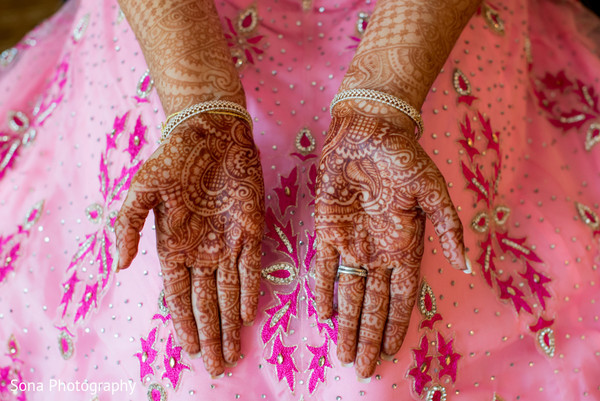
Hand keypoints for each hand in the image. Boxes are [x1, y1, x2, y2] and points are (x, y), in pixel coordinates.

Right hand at [115, 113, 263, 377]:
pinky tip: (247, 316)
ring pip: (229, 293)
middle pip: (206, 303)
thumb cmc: (173, 160)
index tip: (191, 350)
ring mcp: (227, 243)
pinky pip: (251, 268)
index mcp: (173, 247)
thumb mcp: (141, 190)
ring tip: (233, 353)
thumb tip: (124, 266)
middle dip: (211, 335)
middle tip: (218, 367)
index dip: (185, 324)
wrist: (209, 133)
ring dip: (230, 323)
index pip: (179, 296)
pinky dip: (249, 292)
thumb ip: (128, 226)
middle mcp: (201, 252)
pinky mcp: (250, 230)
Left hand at [314, 103, 466, 378]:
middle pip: (374, 304)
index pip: (402, 297)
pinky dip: (323, 290)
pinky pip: (323, 266)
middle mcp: (378, 250)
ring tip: (344, 352)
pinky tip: (324, 314)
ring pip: (349, 293)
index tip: (391, 353)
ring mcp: (352, 241)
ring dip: (347, 323)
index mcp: (405, 245)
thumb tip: (467, 265)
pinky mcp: (328, 228)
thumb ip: (448, 227)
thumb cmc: (404, 157)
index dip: (396, 325)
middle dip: (369, 336)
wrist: (368, 129)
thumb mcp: (432, 191)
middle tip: (362, 368)